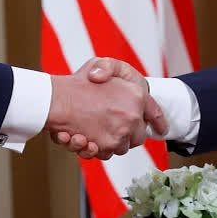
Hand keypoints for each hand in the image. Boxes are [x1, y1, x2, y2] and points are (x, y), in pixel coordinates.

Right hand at [49, 57, 166, 158]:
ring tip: (91, 133)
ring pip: (121, 147)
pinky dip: (94, 150)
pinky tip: (81, 139)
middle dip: (128, 134)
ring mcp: (120, 132)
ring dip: (109, 143)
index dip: (158, 121)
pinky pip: (106, 154)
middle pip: (138, 136)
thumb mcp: (99, 64)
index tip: (162, 128)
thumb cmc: (77, 82)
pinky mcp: (106, 146)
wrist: (54, 100)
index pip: (154, 113)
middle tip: (111, 127)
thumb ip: (111, 69)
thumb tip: (110, 80)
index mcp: (136, 95)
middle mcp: (132, 116)